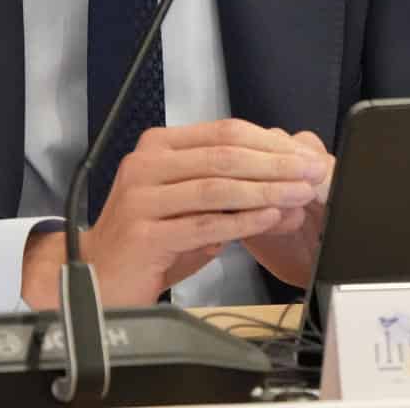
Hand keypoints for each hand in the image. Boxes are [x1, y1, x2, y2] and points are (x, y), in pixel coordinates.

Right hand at [21, 119, 327, 307]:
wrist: (99, 277)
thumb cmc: (151, 240)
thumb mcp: (189, 204)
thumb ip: (231, 189)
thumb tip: (288, 183)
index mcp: (158, 146)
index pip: (223, 132)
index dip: (268, 142)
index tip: (303, 154)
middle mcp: (145, 164)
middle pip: (223, 156)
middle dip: (275, 164)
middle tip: (310, 173)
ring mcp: (141, 197)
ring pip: (217, 187)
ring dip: (265, 191)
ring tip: (298, 195)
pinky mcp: (144, 233)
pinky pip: (204, 224)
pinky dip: (242, 221)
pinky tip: (269, 218)